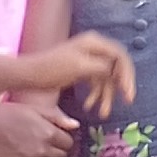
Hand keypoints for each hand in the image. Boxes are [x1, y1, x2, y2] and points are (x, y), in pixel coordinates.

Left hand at [0, 32, 134, 118]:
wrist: (28, 75)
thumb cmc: (52, 69)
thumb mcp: (80, 67)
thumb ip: (102, 67)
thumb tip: (118, 71)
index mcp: (94, 43)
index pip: (120, 56)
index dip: (127, 74)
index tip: (128, 92)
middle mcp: (93, 48)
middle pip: (116, 67)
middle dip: (120, 85)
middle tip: (128, 101)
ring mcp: (87, 59)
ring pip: (106, 78)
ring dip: (106, 95)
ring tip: (103, 113)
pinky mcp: (81, 69)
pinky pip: (96, 82)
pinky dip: (95, 94)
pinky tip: (89, 106)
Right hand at [0, 98, 76, 156]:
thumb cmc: (5, 112)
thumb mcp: (33, 108)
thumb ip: (56, 117)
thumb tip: (76, 126)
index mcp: (48, 132)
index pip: (68, 142)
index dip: (63, 140)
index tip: (56, 140)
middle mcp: (42, 150)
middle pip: (62, 156)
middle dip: (57, 152)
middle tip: (48, 149)